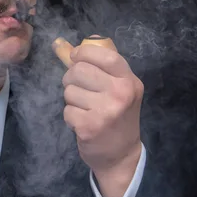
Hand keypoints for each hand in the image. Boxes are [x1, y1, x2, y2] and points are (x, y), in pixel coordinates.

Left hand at [61, 39, 143, 192]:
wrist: (122, 154)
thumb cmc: (118, 115)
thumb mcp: (120, 88)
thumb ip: (102, 65)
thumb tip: (71, 42)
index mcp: (129, 80)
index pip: (105, 54)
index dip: (83, 52)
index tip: (75, 57)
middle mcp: (120, 94)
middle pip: (79, 70)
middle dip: (71, 77)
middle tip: (78, 87)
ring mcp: (106, 111)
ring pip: (69, 90)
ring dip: (71, 99)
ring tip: (84, 108)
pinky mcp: (89, 127)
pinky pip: (66, 110)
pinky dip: (70, 116)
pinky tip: (83, 122)